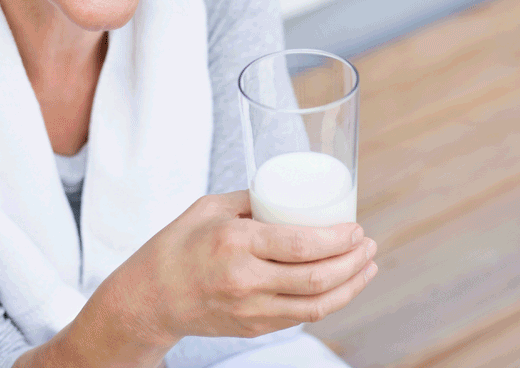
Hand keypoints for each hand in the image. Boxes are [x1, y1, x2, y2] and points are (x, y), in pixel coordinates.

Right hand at [98, 190, 377, 345]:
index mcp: (236, 244)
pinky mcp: (253, 328)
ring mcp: (250, 310)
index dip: (338, 239)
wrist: (150, 297)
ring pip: (315, 306)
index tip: (355, 228)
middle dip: (353, 262)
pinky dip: (327, 301)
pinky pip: (300, 317)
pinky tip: (341, 284)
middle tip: (369, 244)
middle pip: (316, 279)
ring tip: (367, 266)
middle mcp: (245, 281)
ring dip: (350, 286)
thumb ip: (254, 199)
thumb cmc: (179, 244)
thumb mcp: (212, 207)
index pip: (301, 246)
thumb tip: (294, 191)